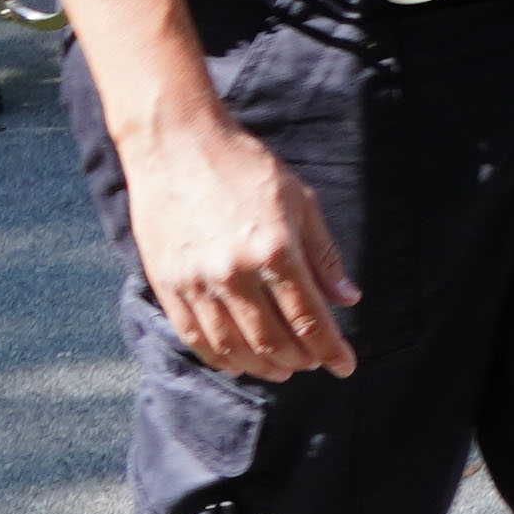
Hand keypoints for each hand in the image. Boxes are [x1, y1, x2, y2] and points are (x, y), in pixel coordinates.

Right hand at [117, 107, 361, 381]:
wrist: (176, 144)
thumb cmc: (246, 168)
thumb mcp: (301, 202)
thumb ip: (324, 255)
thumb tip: (347, 299)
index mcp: (275, 251)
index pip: (309, 320)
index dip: (331, 350)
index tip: (345, 366)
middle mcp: (234, 274)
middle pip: (273, 341)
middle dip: (301, 361)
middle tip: (315, 364)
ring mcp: (196, 282)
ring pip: (233, 347)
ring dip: (262, 367)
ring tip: (282, 369)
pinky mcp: (166, 284)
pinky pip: (195, 337)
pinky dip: (220, 357)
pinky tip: (238, 361)